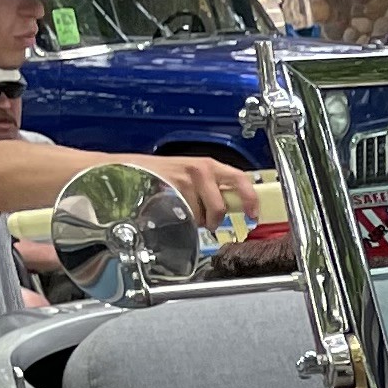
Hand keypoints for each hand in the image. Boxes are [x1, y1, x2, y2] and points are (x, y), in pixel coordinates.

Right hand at [141, 154, 260, 229]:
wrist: (133, 168)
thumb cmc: (165, 174)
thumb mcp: (195, 175)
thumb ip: (215, 188)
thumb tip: (235, 207)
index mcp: (210, 165)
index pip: (240, 179)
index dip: (251, 199)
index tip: (254, 214)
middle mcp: (200, 170)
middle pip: (221, 206)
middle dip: (216, 220)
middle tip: (210, 222)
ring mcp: (185, 181)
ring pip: (202, 216)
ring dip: (196, 220)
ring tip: (184, 209)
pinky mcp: (172, 193)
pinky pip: (186, 217)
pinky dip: (183, 220)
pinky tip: (174, 210)